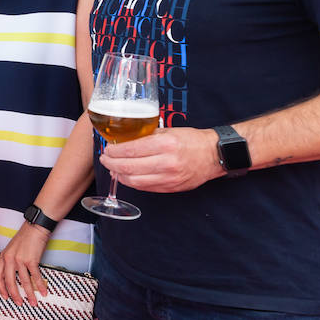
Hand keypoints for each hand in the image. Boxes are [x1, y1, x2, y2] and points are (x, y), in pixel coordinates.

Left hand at [0, 223, 49, 304]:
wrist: (35, 227)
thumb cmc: (26, 237)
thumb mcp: (12, 248)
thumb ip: (11, 261)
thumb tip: (15, 275)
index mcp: (3, 256)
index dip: (0, 288)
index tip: (5, 296)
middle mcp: (9, 259)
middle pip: (9, 282)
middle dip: (14, 295)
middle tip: (19, 303)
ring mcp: (20, 260)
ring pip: (24, 282)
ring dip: (29, 294)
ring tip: (33, 302)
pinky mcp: (31, 260)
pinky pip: (35, 277)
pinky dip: (40, 286)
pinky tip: (43, 292)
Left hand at [100, 126, 223, 192]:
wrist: (214, 155)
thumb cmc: (192, 140)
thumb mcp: (169, 131)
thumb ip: (147, 136)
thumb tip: (124, 141)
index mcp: (166, 144)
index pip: (131, 150)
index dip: (114, 152)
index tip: (107, 150)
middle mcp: (167, 162)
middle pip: (129, 167)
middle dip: (111, 164)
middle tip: (105, 160)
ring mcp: (169, 178)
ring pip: (134, 181)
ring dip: (120, 175)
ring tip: (113, 168)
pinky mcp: (171, 188)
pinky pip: (145, 187)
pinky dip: (132, 182)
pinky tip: (127, 176)